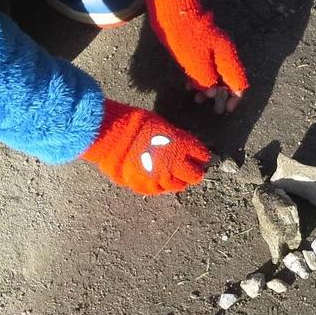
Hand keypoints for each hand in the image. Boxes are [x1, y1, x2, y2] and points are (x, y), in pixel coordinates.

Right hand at [82, 99, 210, 194]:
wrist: (113, 135)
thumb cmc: (136, 124)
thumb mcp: (163, 125)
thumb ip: (176, 138)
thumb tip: (182, 145)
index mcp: (183, 146)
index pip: (202, 155)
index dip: (201, 156)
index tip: (200, 156)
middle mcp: (175, 165)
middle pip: (195, 176)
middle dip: (194, 172)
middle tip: (190, 170)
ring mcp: (161, 178)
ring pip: (178, 186)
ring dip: (178, 181)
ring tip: (174, 177)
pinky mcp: (146, 186)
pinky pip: (158, 191)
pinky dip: (160, 186)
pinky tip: (158, 181)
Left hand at [147, 0, 248, 113]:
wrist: (174, 10)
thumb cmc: (186, 37)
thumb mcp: (196, 64)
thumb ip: (207, 81)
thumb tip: (213, 94)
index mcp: (227, 57)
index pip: (239, 82)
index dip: (235, 98)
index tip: (226, 110)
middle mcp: (224, 53)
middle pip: (229, 80)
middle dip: (221, 96)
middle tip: (213, 110)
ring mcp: (212, 49)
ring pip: (216, 74)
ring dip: (208, 89)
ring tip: (197, 100)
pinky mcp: (200, 46)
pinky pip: (205, 67)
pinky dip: (200, 78)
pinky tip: (189, 86)